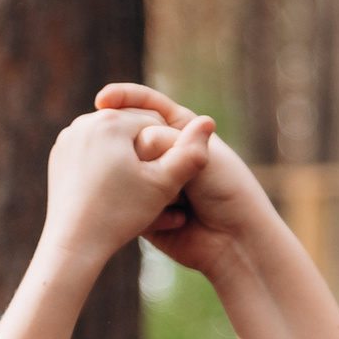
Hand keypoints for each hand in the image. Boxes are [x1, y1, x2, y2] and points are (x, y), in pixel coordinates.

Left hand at [35, 103, 216, 271]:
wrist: (75, 240)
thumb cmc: (121, 214)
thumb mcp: (163, 186)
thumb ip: (189, 155)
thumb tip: (208, 121)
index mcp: (111, 121)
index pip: (154, 123)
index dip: (170, 148)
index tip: (173, 177)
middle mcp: (85, 122)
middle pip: (131, 130)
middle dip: (147, 152)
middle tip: (157, 186)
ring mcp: (68, 137)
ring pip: (112, 141)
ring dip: (128, 159)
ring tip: (137, 190)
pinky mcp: (59, 154)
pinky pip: (93, 152)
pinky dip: (106, 166)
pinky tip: (115, 191)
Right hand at [93, 83, 278, 275]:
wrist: (235, 240)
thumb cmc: (225, 190)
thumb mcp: (196, 154)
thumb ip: (159, 141)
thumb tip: (124, 143)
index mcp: (182, 130)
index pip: (145, 105)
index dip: (123, 98)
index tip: (103, 100)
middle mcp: (164, 153)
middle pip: (132, 138)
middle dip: (142, 152)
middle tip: (161, 170)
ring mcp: (152, 181)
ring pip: (128, 171)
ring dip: (148, 184)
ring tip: (182, 201)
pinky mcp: (145, 210)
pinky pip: (130, 202)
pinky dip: (150, 211)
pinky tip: (178, 221)